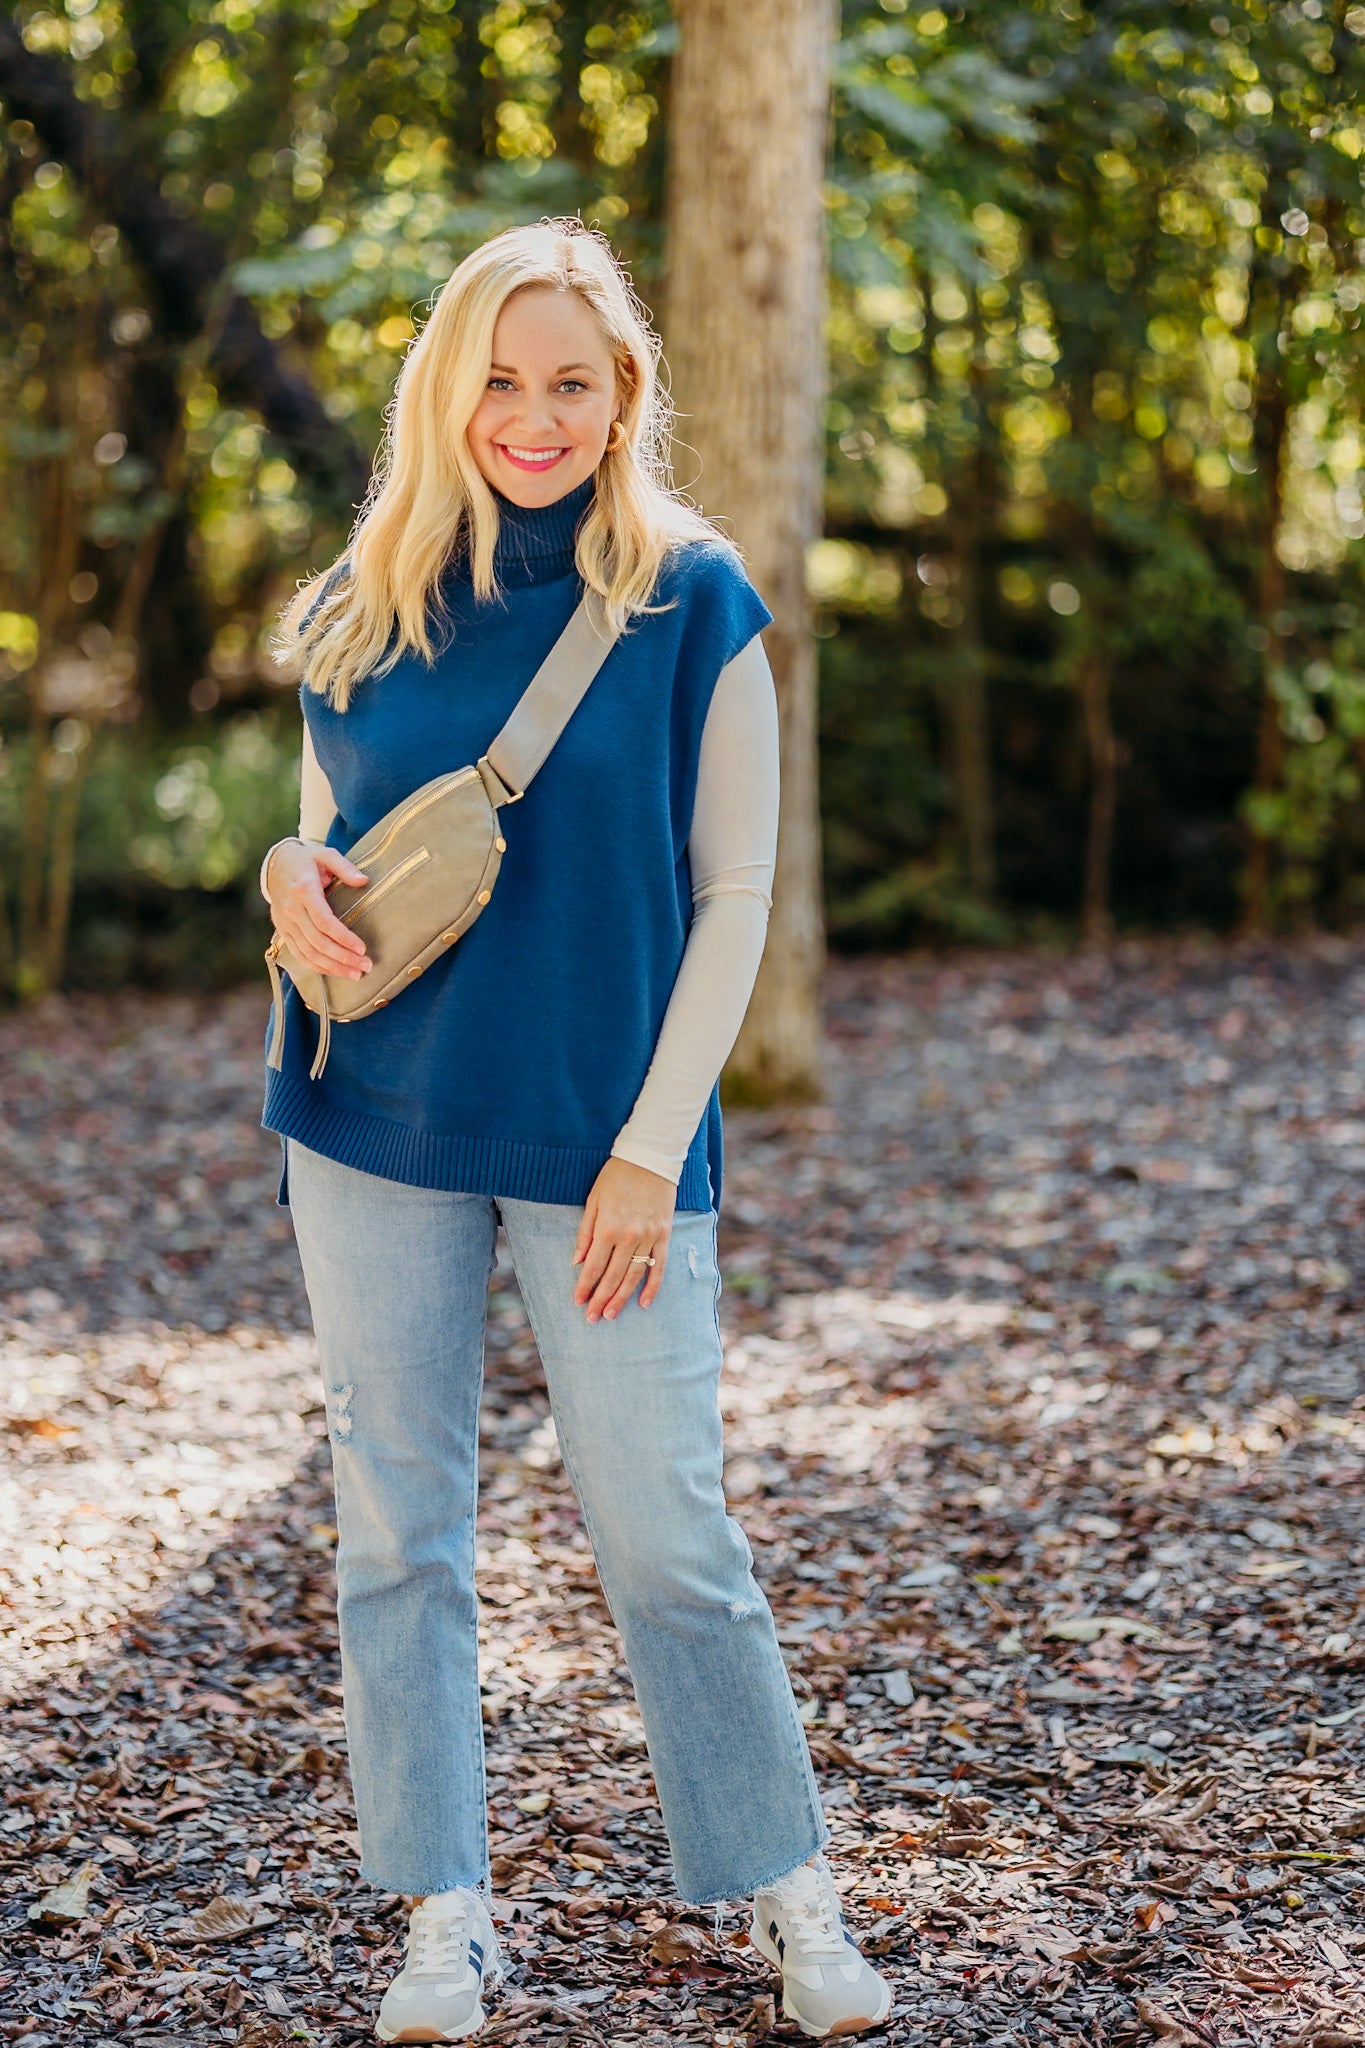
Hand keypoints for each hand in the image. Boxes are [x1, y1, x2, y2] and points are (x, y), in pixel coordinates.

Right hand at [266, 839, 372, 980]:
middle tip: (366, 966)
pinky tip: (335, 971)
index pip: (324, 921)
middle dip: (343, 957)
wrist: (276, 864)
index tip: (362, 949)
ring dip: (333, 967)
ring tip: (355, 974)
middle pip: (318, 942)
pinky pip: (299, 954)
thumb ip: (345, 867)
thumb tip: (363, 881)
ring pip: (308, 953)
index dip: (343, 938)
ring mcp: (285, 923)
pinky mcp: (283, 931)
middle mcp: (292, 910)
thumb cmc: (307, 860)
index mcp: (304, 890)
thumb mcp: (326, 854)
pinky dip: (317, 966)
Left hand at [572, 1158, 674, 1320]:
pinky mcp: (664, 1235)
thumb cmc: (616, 1176)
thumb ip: (585, 1233)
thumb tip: (577, 1261)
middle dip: (600, 1299)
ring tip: (610, 1314)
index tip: (578, 1301)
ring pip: (634, 1276)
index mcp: (607, 1228)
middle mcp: (628, 1237)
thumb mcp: (593, 1200)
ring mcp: (648, 1237)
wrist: (649, 1159)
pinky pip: (659, 1266)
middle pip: (612, 1276)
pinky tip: (644, 1302)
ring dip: (621, 1298)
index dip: (585, 1286)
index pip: (593, 1266)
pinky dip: (653, 1286)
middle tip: (592, 1318)